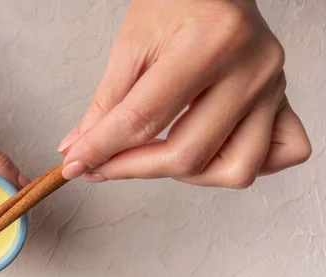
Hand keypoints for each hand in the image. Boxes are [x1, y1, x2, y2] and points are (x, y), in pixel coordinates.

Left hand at [59, 0, 310, 187]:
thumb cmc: (175, 3)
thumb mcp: (131, 44)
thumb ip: (106, 103)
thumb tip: (80, 148)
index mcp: (210, 45)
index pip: (144, 120)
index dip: (101, 149)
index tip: (76, 164)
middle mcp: (251, 70)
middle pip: (188, 155)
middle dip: (131, 169)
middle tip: (100, 165)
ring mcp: (273, 89)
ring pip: (233, 170)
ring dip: (183, 176)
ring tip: (152, 158)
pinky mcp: (283, 101)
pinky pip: (279, 156)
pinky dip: (240, 165)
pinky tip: (209, 152)